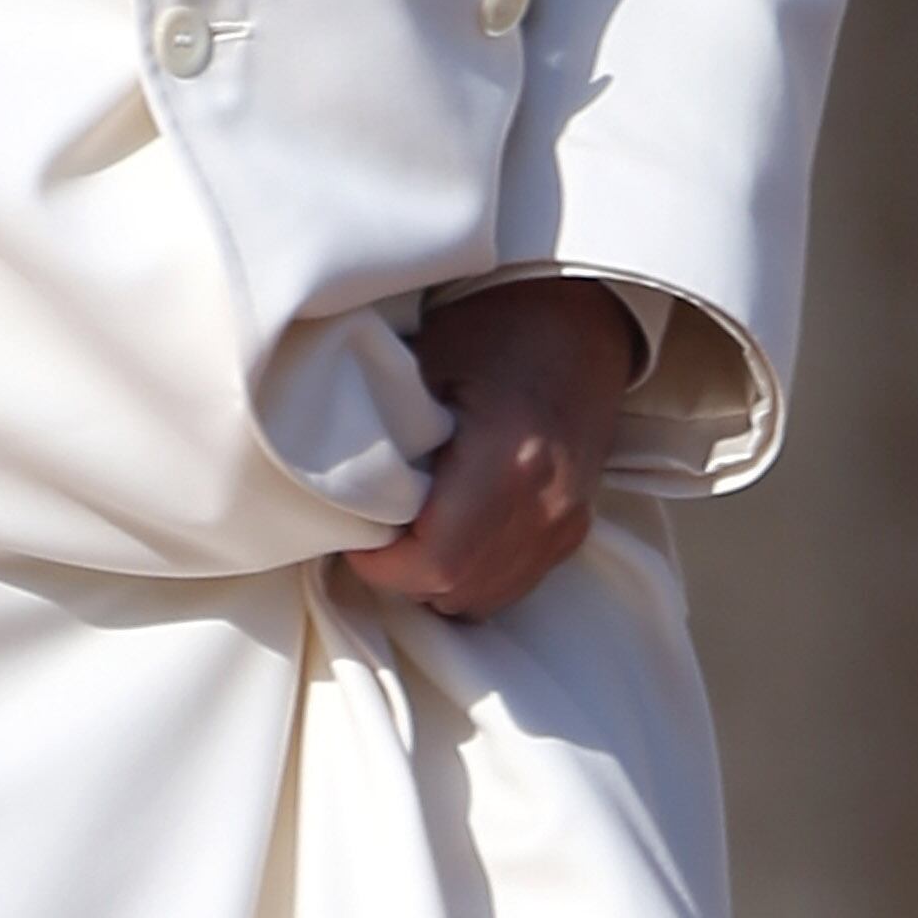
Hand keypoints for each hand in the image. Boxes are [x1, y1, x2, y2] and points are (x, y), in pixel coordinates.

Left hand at [337, 279, 642, 622]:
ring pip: (484, 599)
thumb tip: (334, 485)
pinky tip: (452, 534)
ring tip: (412, 535)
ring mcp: (567, 522)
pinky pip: (512, 584)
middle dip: (404, 576)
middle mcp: (547, 505)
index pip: (435, 562)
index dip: (383, 566)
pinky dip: (474, 575)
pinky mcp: (575, 528)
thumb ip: (388, 432)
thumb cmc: (500, 325)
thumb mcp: (428, 361)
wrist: (583, 318)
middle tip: (375, 535)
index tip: (355, 538)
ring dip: (438, 582)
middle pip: (457, 590)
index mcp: (510, 461)